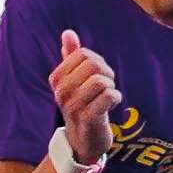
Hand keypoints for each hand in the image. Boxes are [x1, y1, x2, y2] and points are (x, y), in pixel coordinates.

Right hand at [50, 29, 121, 166]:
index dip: (97, 62)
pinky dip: (116, 97)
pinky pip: (108, 96)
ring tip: (106, 96)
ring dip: (111, 87)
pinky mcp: (88, 119)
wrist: (83, 140)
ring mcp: (73, 106)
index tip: (97, 76)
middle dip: (107, 73)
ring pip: (101, 81)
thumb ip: (71, 55)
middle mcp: (61, 92)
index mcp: (57, 79)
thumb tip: (68, 32)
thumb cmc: (81, 105)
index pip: (83, 54)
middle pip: (93, 65)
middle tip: (105, 86)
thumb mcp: (75, 80)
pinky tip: (111, 105)